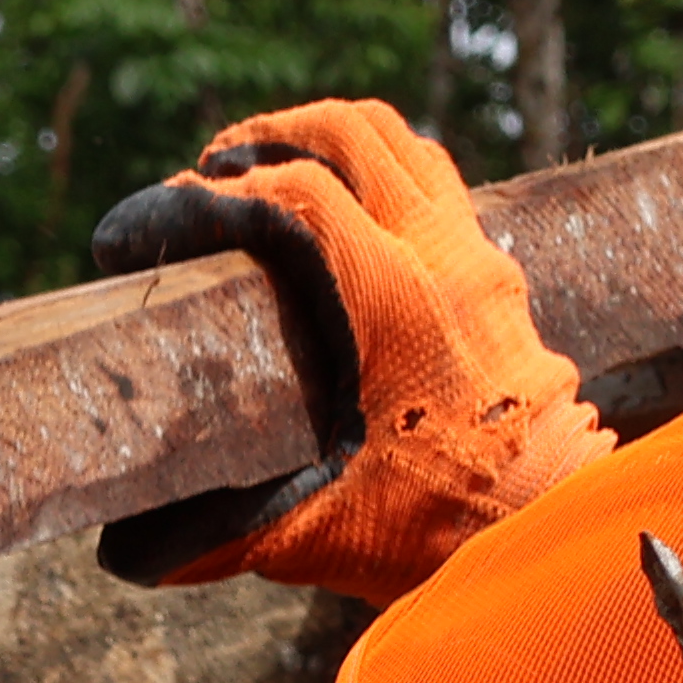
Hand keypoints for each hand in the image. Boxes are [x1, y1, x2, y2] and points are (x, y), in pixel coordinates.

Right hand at [86, 100, 608, 604]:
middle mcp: (444, 259)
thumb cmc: (437, 533)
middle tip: (221, 163)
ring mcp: (481, 259)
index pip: (296, 193)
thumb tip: (131, 550)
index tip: (167, 212)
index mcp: (393, 301)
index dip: (217, 192)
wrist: (551, 531)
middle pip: (357, 132)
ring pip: (408, 147)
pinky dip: (386, 176)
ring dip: (338, 140)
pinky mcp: (502, 276)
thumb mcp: (312, 535)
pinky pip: (441, 188)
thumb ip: (217, 535)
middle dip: (276, 132)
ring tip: (279, 163)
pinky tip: (349, 216)